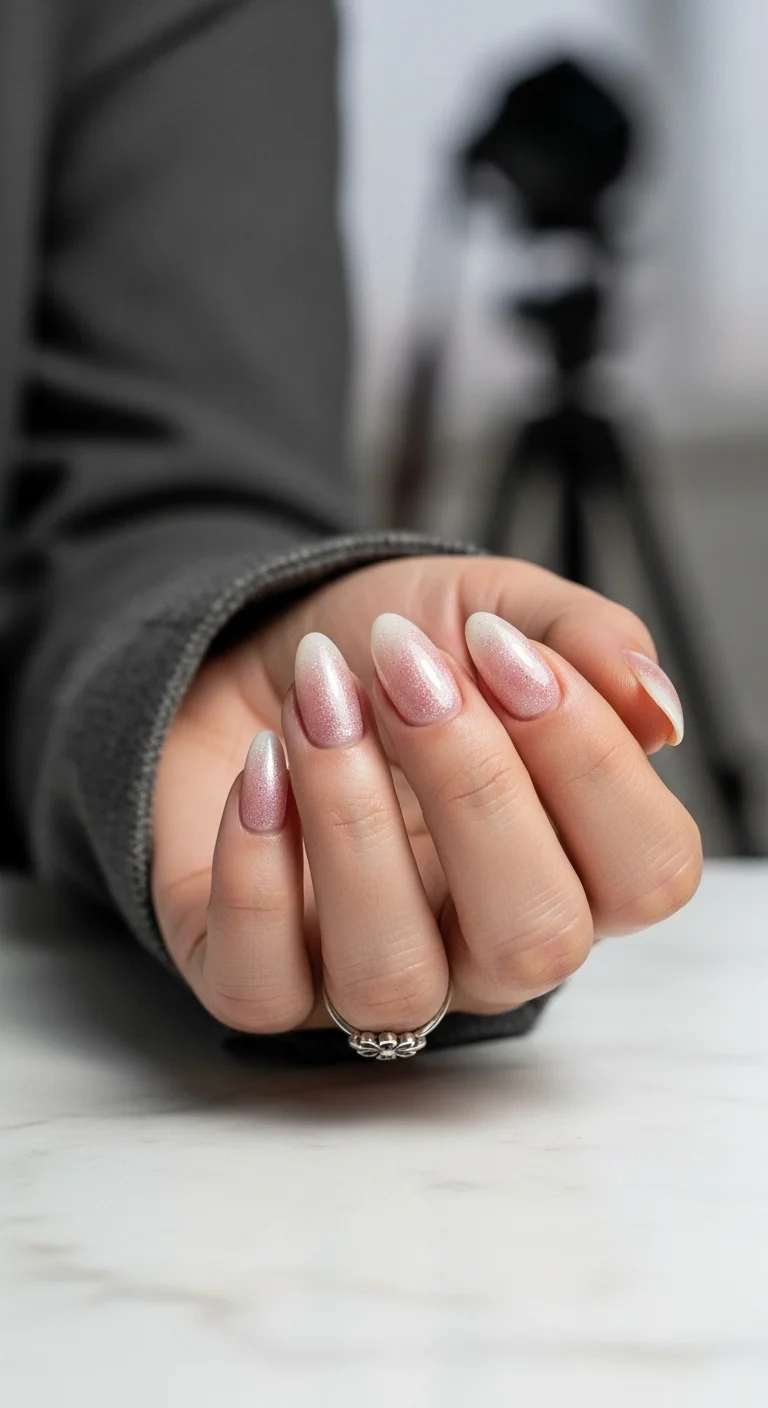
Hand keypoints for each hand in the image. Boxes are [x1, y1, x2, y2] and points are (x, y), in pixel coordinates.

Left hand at [152, 555, 701, 1033]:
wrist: (253, 653)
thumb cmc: (382, 655)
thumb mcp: (490, 608)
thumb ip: (582, 639)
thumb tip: (653, 702)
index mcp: (573, 865)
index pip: (646, 871)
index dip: (588, 759)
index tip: (498, 645)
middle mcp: (486, 944)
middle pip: (537, 940)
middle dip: (472, 785)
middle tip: (404, 667)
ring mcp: (374, 976)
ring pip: (394, 977)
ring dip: (352, 821)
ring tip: (318, 703)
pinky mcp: (263, 983)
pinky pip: (263, 986)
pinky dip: (252, 868)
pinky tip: (257, 768)